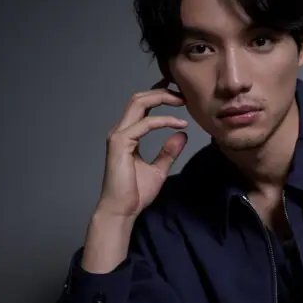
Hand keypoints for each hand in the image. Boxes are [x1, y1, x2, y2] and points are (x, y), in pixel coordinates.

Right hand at [95, 79, 188, 218]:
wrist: (123, 210)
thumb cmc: (136, 192)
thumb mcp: (159, 169)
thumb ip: (169, 151)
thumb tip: (182, 135)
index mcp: (128, 134)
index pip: (142, 106)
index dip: (160, 96)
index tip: (181, 97)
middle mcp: (121, 131)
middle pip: (139, 98)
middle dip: (162, 92)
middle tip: (184, 94)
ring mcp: (118, 136)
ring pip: (138, 103)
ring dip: (161, 98)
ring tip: (182, 101)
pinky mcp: (120, 143)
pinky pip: (144, 124)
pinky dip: (163, 120)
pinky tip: (179, 123)